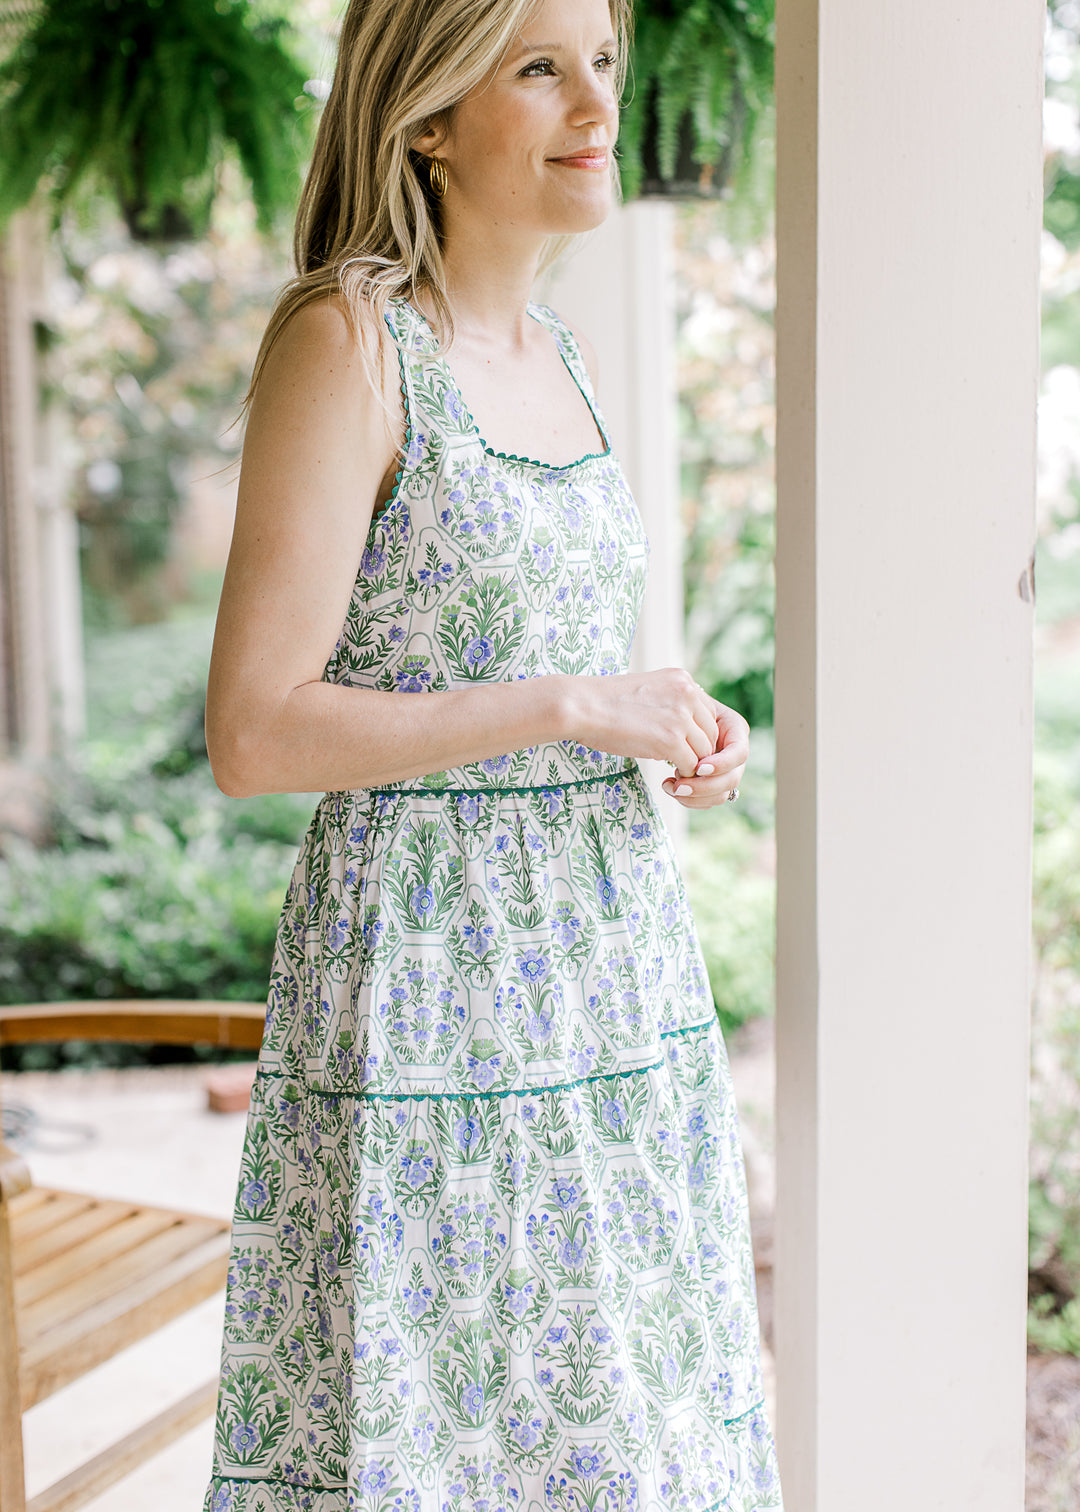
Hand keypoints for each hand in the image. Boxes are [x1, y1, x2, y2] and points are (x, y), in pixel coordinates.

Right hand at [564, 667, 720, 773]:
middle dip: (699, 750)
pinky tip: (669, 777)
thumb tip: (680, 727)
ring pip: (704, 751)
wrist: (582, 706)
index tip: (685, 746)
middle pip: (710, 731)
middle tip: (682, 763)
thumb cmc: (603, 702)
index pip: (708, 712)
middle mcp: (687, 693)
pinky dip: (683, 775)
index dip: (699, 733)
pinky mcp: (671, 740)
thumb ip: (669, 702)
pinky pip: (691, 765)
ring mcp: (681, 716)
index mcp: (682, 678)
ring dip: (692, 764)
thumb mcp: (646, 689)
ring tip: (675, 772)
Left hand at [661, 699, 748, 809]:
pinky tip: (670, 787)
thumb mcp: (688, 704)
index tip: (699, 767)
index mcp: (736, 729)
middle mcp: (735, 752)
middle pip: (731, 779)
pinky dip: (689, 800)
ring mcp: (726, 770)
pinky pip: (707, 801)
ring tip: (669, 786)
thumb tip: (690, 744)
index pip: (739, 753)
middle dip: (704, 786)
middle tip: (677, 786)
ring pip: (720, 795)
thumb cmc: (678, 704)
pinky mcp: (713, 784)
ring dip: (694, 796)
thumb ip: (693, 720)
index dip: (722, 764)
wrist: (671, 714)